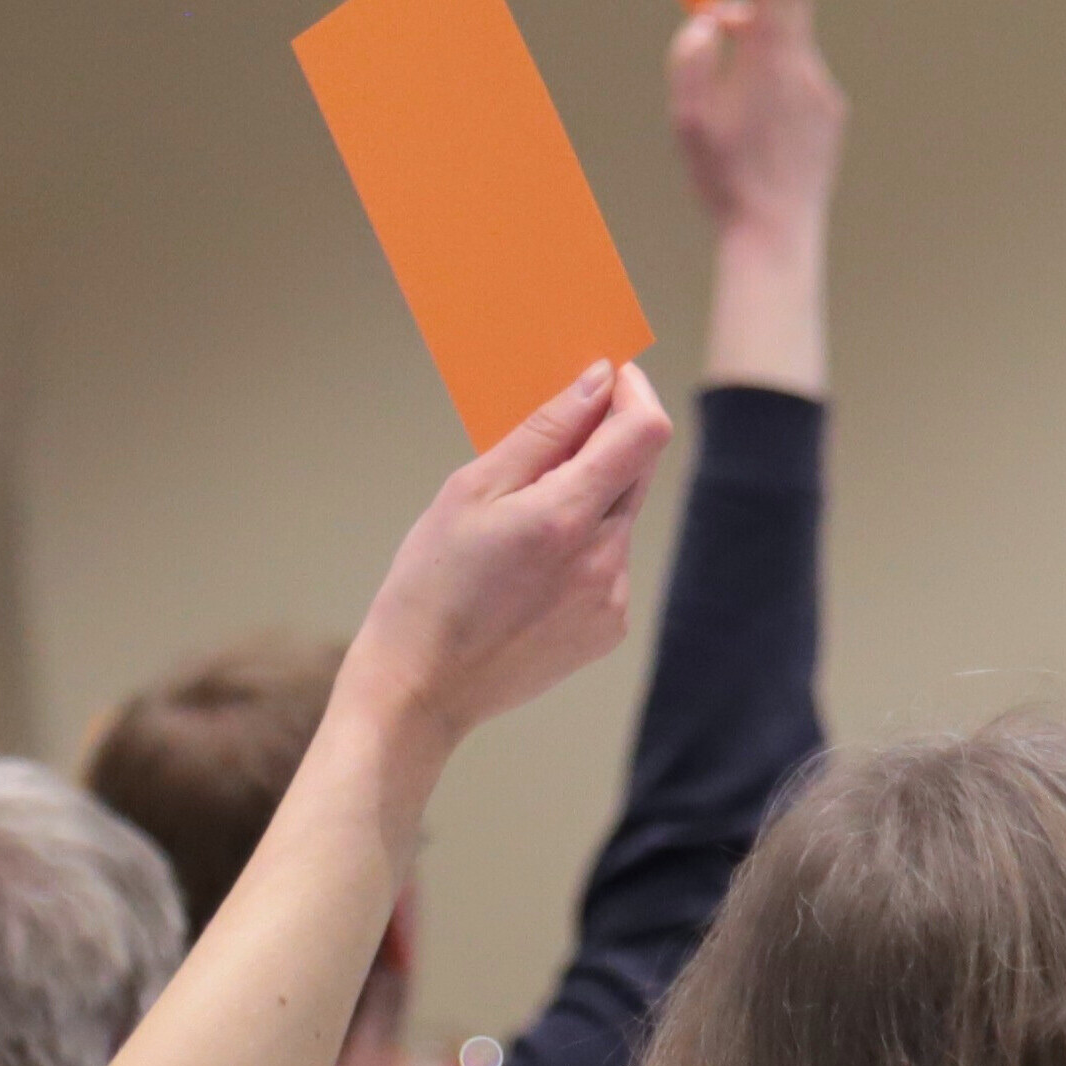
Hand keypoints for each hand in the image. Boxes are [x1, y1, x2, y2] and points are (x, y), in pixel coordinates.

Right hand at [329, 364, 677, 761]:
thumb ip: (543, 432)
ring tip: (518, 526)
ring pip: (620, 518)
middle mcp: (605, 560)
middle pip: (638, 471)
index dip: (633, 393)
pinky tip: (529, 572)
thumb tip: (597, 381)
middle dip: (606, 441)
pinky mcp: (609, 628)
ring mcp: (612, 599)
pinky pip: (610, 564)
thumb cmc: (429, 586)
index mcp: (566, 517)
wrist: (421, 689)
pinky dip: (582, 548)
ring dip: (588, 500)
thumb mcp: (469, 492)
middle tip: (551, 438)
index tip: (607, 376)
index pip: (644, 432)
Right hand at [673, 0, 843, 393]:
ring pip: (791, 55)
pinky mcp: (833, 118)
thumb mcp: (685, 114)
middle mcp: (808, 71)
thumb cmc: (724, 176)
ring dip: (760, 61)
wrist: (775, 235)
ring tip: (729, 107)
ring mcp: (826, 96)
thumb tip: (712, 22)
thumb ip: (690, 55)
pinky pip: (802, 84)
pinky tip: (757, 131)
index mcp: (772, 61)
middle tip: (718, 31)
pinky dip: (776, 88)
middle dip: (752, 19)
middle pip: (784, 21)